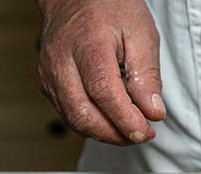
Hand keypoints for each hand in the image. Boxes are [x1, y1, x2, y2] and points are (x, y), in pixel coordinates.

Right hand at [37, 0, 163, 144]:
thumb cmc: (108, 7)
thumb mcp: (140, 33)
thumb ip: (146, 74)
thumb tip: (152, 111)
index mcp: (87, 45)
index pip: (103, 92)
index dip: (125, 119)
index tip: (145, 131)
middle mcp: (61, 62)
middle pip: (83, 113)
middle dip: (115, 134)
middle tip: (141, 133)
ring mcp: (50, 74)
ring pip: (73, 119)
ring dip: (104, 133)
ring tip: (129, 129)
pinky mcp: (48, 83)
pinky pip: (67, 113)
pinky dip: (91, 124)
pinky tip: (110, 121)